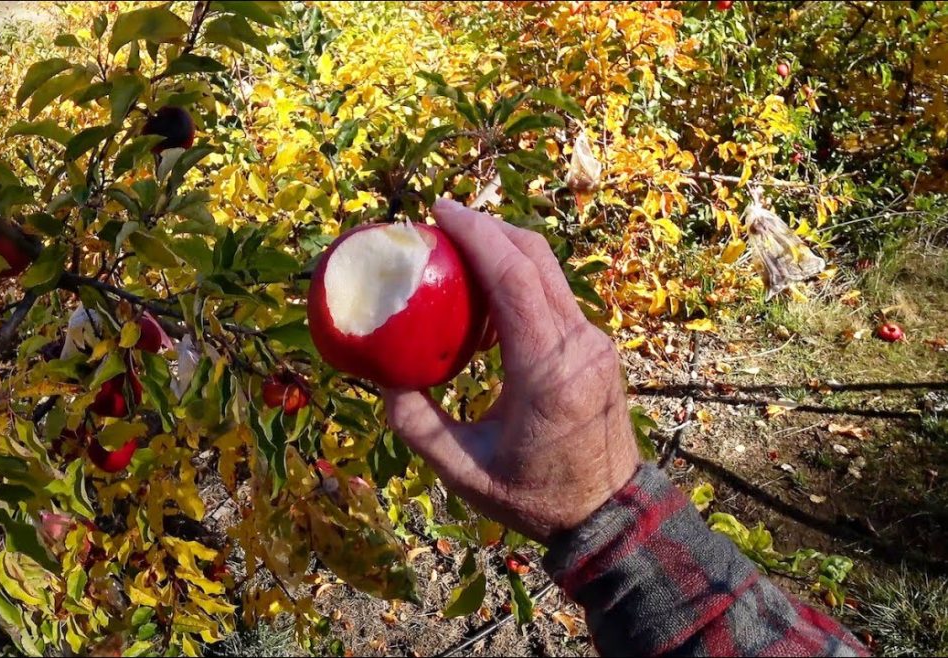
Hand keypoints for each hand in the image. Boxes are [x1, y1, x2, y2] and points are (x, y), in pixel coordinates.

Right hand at [382, 199, 638, 542]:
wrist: (608, 514)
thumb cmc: (534, 498)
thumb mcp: (463, 471)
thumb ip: (417, 425)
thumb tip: (384, 381)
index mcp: (547, 369)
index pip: (514, 278)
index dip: (476, 234)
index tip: (439, 209)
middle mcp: (578, 344)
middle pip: (536, 258)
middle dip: (487, 227)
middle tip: (441, 219)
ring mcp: (594, 343)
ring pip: (549, 271)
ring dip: (504, 248)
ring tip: (457, 247)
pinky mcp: (595, 347)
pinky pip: (555, 294)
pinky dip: (519, 276)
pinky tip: (485, 289)